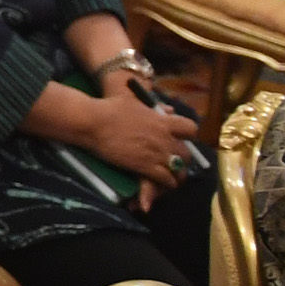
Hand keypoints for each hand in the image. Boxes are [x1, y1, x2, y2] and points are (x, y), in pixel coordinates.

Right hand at [84, 86, 199, 186]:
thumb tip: (168, 110)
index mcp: (163, 121)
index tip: (179, 139)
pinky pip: (166, 180)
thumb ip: (154, 107)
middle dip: (181, 160)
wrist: (94, 122)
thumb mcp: (134, 101)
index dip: (187, 137)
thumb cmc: (110, 108)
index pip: (190, 129)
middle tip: (172, 162)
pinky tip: (161, 184)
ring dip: (176, 175)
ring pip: (179, 170)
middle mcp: (165, 138)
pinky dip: (166, 183)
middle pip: (186, 154)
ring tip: (170, 178)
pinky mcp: (146, 167)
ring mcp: (157, 154)